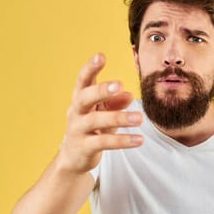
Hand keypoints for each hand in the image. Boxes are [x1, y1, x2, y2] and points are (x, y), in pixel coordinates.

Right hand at [56, 53, 142, 173]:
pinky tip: (139, 139)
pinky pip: (103, 142)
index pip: (83, 80)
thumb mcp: (104, 113)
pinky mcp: (84, 147)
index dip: (90, 68)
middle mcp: (76, 112)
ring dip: (119, 118)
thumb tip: (129, 95)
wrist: (74, 158)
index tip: (100, 56)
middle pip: (85, 97)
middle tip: (119, 84)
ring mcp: (77, 130)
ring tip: (140, 118)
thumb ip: (115, 103)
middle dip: (101, 90)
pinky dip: (122, 140)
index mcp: (80, 98)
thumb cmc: (91, 129)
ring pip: (96, 120)